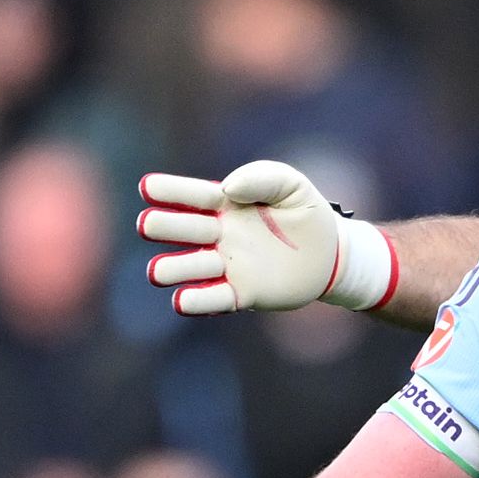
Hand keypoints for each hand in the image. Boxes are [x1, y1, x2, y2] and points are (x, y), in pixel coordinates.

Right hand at [140, 160, 395, 316]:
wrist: (331, 253)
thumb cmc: (304, 212)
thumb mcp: (291, 184)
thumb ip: (261, 176)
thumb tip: (229, 188)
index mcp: (226, 204)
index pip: (193, 196)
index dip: (171, 191)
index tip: (147, 187)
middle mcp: (220, 235)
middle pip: (186, 230)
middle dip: (165, 227)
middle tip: (147, 224)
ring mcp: (229, 265)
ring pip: (194, 267)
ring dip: (174, 269)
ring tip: (156, 272)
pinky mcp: (243, 293)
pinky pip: (216, 298)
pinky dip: (198, 301)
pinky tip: (181, 301)